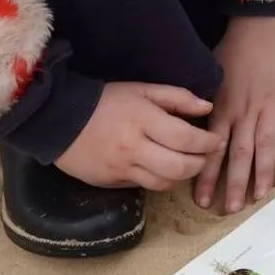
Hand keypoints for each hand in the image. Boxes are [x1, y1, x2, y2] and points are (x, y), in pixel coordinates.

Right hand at [55, 82, 220, 190]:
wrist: (58, 121)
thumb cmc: (105, 101)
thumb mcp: (141, 89)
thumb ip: (177, 97)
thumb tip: (208, 107)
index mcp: (142, 120)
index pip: (185, 138)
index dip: (207, 142)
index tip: (217, 140)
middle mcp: (133, 148)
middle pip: (178, 167)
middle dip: (200, 164)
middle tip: (207, 155)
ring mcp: (120, 168)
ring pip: (163, 183)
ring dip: (182, 176)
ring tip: (189, 163)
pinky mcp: (111, 182)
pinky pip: (144, 186)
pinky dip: (160, 180)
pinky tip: (164, 168)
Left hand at [194, 16, 274, 214]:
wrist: (261, 27)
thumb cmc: (231, 52)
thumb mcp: (209, 78)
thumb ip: (203, 107)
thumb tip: (193, 133)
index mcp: (223, 109)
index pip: (213, 150)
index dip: (208, 176)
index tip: (203, 200)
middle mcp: (246, 113)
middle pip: (240, 154)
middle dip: (234, 184)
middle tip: (230, 209)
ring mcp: (270, 107)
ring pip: (266, 146)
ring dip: (263, 173)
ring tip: (260, 196)